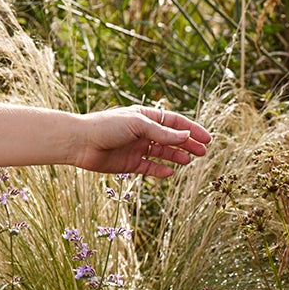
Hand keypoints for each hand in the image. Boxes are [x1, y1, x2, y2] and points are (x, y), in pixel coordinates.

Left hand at [71, 106, 212, 177]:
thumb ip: (161, 133)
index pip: (174, 122)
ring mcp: (136, 148)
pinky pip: (149, 168)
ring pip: (162, 153)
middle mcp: (142, 132)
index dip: (191, 130)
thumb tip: (185, 137)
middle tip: (203, 152)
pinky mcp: (129, 163)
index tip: (207, 138)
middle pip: (171, 138)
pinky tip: (171, 172)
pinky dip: (160, 171)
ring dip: (176, 156)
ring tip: (190, 161)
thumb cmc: (106, 127)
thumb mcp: (137, 125)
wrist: (80, 143)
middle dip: (188, 144)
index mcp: (144, 117)